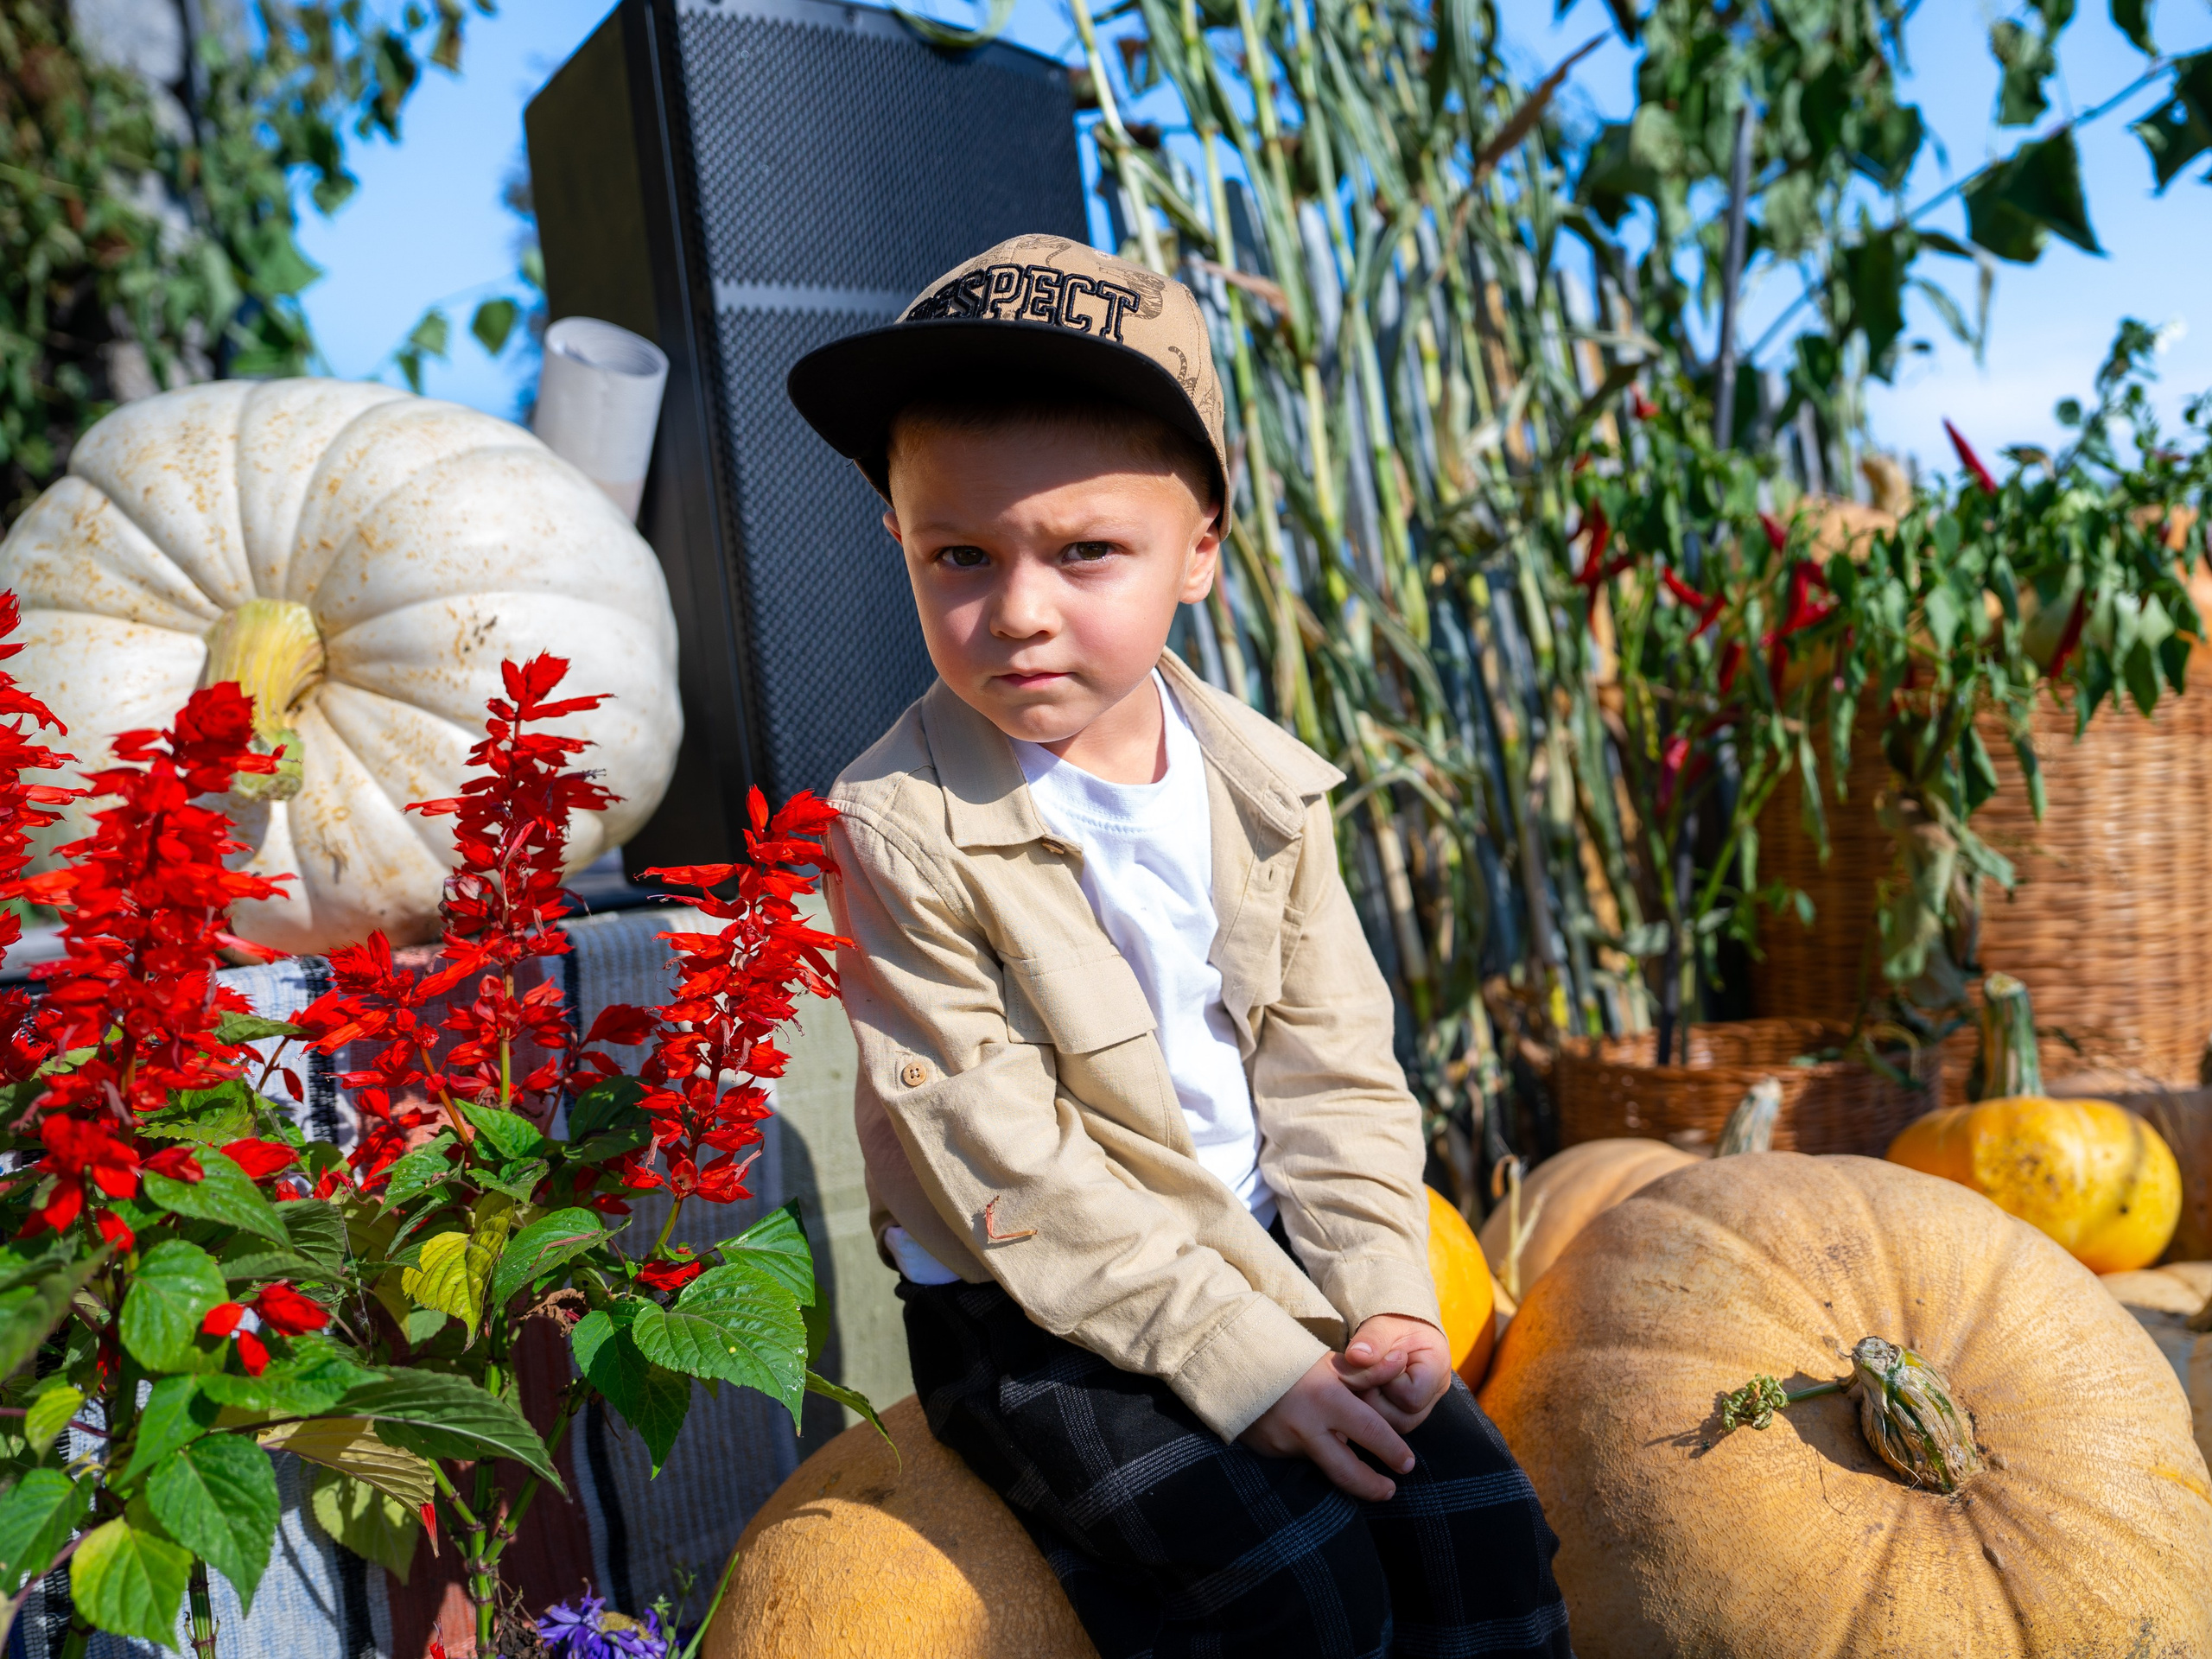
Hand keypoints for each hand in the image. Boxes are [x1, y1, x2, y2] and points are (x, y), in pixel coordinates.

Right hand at [1240, 1351, 1415, 1501]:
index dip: (1393, 1451)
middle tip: (1389, 1490)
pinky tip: (1316, 1443)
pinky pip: (1301, 1458)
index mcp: (1327, 1399)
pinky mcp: (1270, 1452)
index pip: (1370, 1432)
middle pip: (1346, 1472)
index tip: (1407, 1464)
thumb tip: (1402, 1362)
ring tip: (1360, 1472)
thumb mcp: (1333, 1363)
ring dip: (1343, 1469)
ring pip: (1323, 1466)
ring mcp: (1285, 1443)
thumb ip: (1369, 1371)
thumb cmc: (1294, 1360)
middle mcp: (1306, 1427)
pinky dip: (1314, 1454)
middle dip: (1372, 1487)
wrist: (1238, 1364)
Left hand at [1336, 1314, 1450, 1434]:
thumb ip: (1372, 1339)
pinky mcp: (1405, 1413)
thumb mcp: (1384, 1324)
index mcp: (1437, 1368)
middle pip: (1402, 1419)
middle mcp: (1434, 1394)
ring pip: (1391, 1427)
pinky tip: (1361, 1390)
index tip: (1379, 1359)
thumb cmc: (1394, 1323)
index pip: (1411, 1396)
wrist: (1398, 1326)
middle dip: (1373, 1396)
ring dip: (1369, 1405)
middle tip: (1362, 1372)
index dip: (1386, 1381)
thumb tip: (1356, 1356)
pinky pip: (1385, 1424)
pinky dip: (1368, 1409)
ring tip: (1362, 1380)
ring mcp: (1421, 1408)